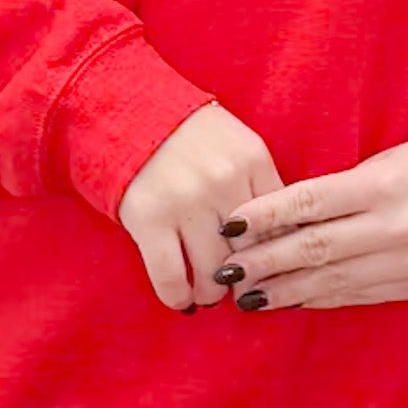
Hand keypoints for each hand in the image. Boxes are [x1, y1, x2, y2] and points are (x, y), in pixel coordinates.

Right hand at [117, 101, 286, 312]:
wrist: (126, 107)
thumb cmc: (187, 133)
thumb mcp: (235, 143)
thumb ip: (257, 183)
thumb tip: (281, 240)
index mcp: (252, 159)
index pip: (281, 224)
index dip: (276, 254)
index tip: (270, 269)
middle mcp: (224, 181)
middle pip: (252, 253)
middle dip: (247, 278)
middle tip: (239, 287)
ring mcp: (186, 201)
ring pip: (215, 272)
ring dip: (213, 291)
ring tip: (208, 292)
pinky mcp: (149, 219)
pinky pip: (172, 278)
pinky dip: (178, 297)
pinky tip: (182, 300)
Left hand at [214, 135, 407, 310]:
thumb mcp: (386, 161)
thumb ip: (339, 188)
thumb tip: (281, 213)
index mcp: (382, 185)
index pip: (310, 201)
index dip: (267, 216)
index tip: (231, 226)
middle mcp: (392, 227)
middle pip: (315, 247)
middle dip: (265, 261)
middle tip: (226, 270)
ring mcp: (404, 261)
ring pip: (332, 279)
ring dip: (284, 289)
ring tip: (247, 295)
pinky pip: (356, 295)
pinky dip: (319, 298)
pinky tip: (291, 300)